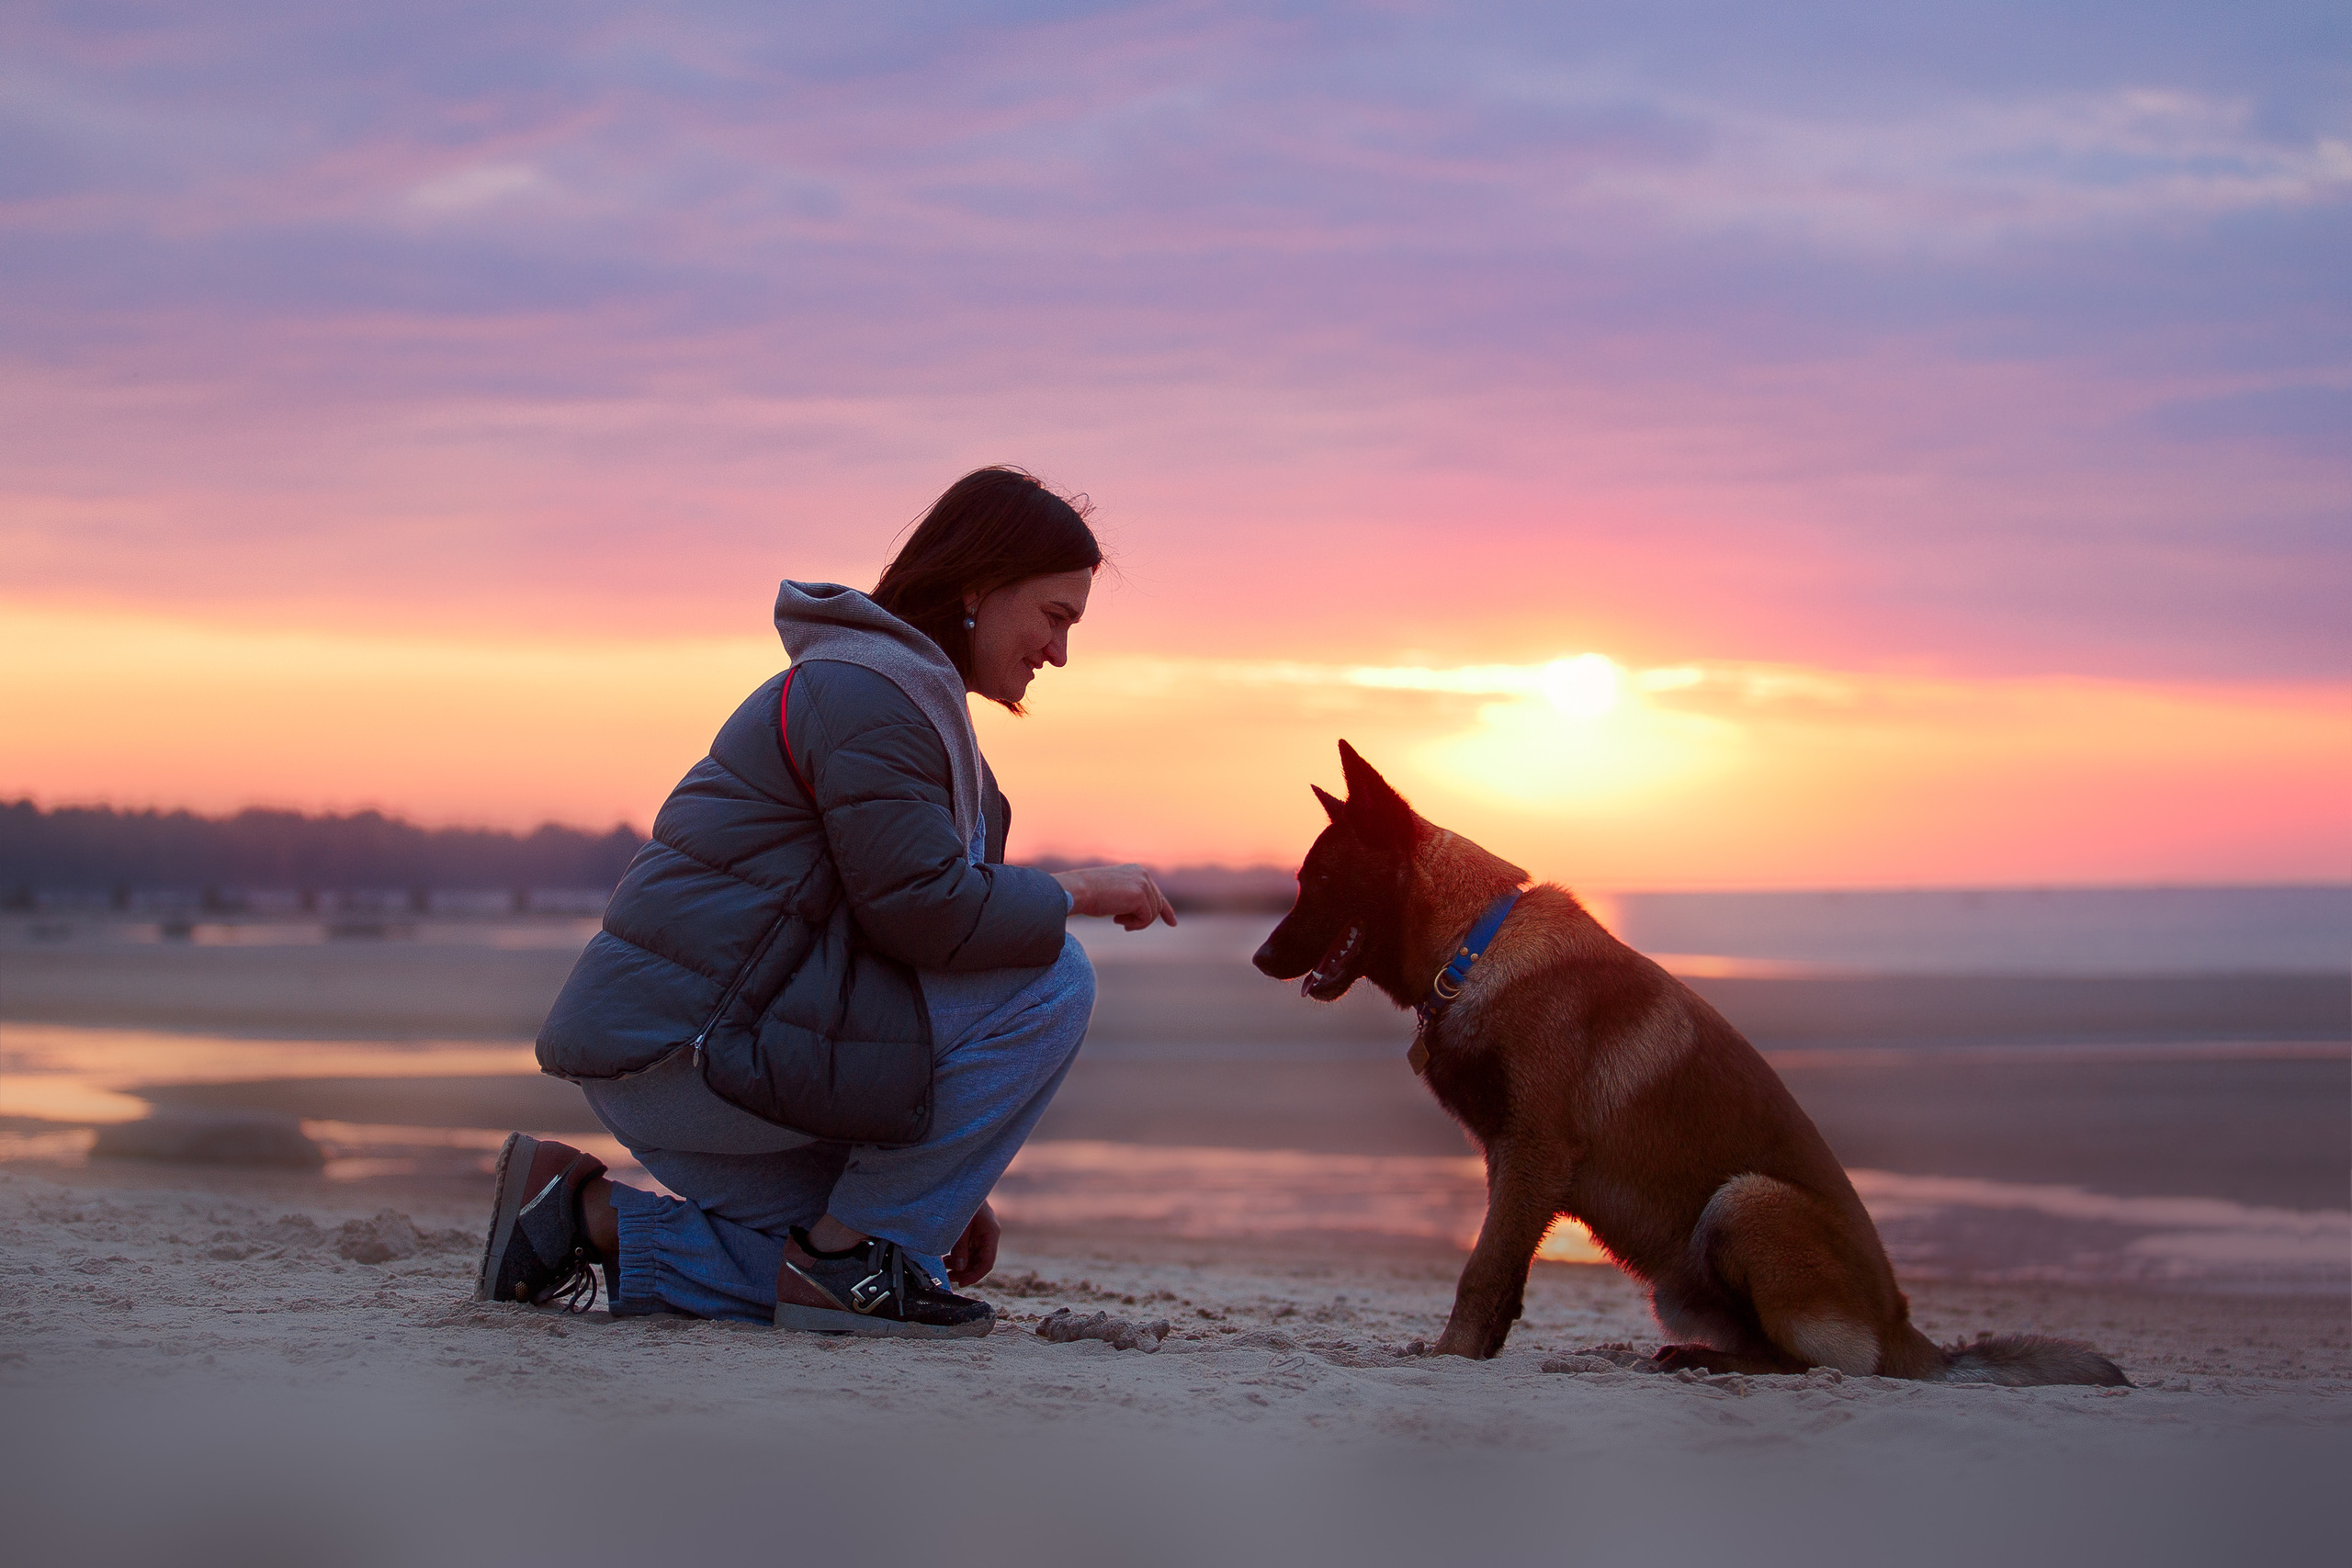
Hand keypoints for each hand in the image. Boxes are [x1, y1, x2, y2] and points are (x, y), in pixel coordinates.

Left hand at [945, 1200, 999, 1287]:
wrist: (963, 1184)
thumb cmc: (963, 1201)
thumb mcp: (960, 1227)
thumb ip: (960, 1248)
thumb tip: (960, 1268)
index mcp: (990, 1234)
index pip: (987, 1263)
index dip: (975, 1276)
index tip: (961, 1283)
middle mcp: (988, 1236)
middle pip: (980, 1262)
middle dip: (966, 1272)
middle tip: (950, 1278)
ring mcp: (981, 1235)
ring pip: (974, 1257)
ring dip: (961, 1265)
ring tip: (946, 1268)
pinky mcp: (974, 1233)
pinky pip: (969, 1250)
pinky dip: (959, 1257)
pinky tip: (947, 1259)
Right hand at [1052, 864, 1177, 930]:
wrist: (1078, 891)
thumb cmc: (1089, 894)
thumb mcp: (1114, 893)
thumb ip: (1130, 898)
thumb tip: (1144, 914)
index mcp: (1137, 871)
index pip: (1157, 893)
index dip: (1165, 910)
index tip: (1173, 923)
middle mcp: (1143, 874)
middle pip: (1156, 905)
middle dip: (1143, 920)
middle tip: (1125, 926)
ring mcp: (1143, 884)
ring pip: (1152, 913)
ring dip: (1136, 922)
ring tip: (1117, 920)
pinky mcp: (1140, 896)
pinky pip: (1146, 918)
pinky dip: (1134, 924)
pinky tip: (1117, 920)